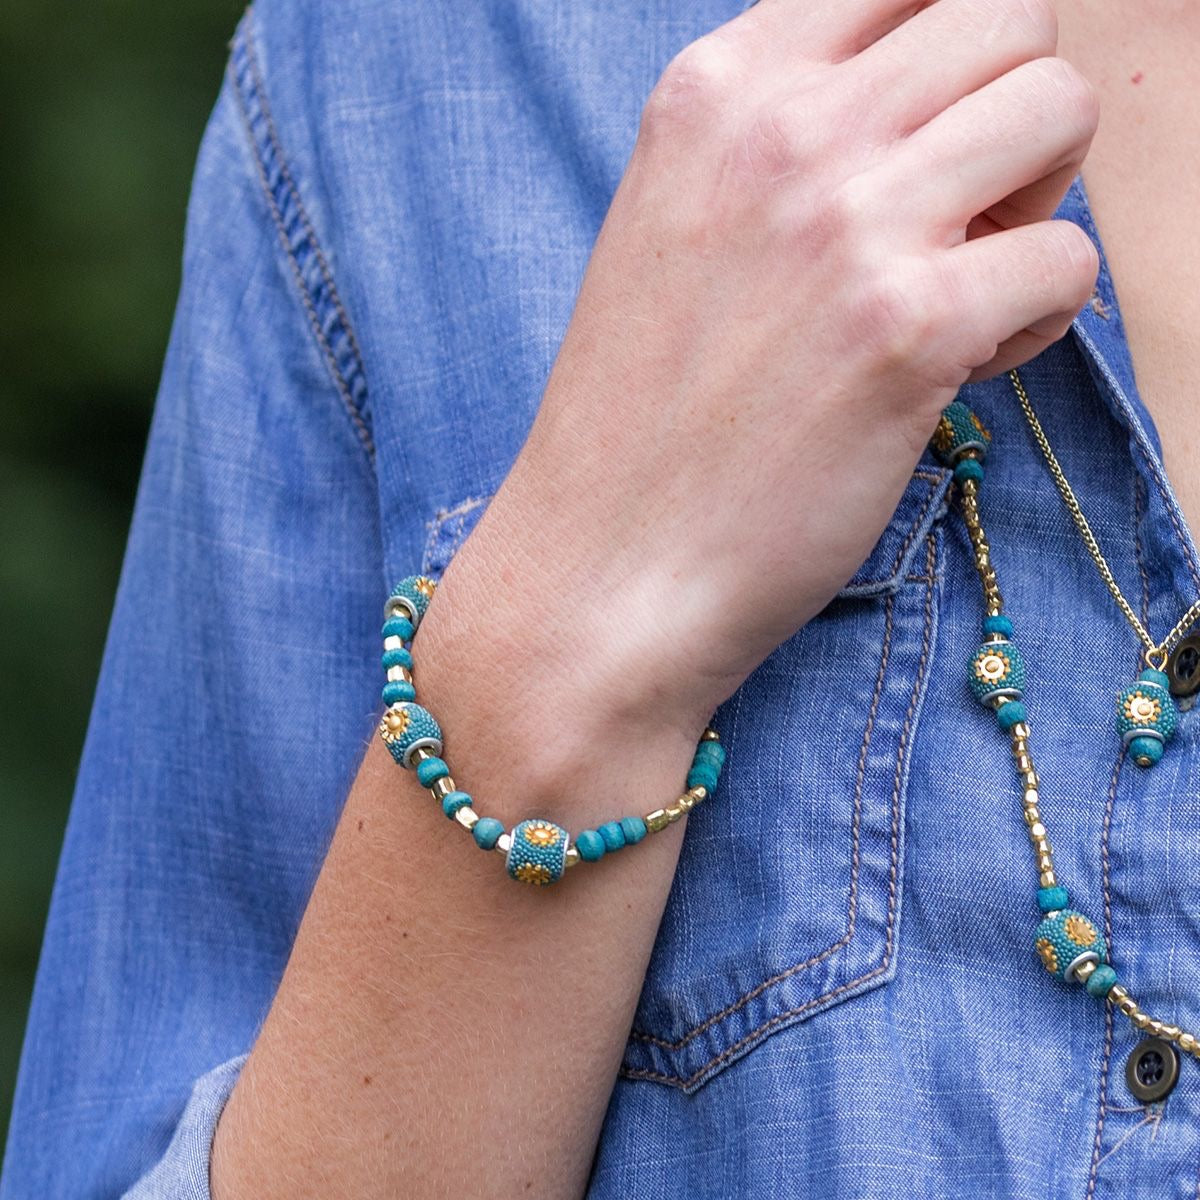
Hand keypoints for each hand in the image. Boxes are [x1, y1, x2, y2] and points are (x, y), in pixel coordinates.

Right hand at [430, 0, 1097, 745]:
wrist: (604, 568)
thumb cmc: (640, 420)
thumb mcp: (672, 228)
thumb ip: (777, 146)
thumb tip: (921, 113)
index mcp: (714, 91)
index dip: (943, 62)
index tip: (924, 149)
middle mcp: (783, 131)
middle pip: (1008, 16)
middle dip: (1009, 120)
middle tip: (956, 222)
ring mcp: (848, 224)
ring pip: (1058, 107)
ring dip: (1036, 203)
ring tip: (960, 289)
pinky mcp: (910, 330)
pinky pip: (1067, 262)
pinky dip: (1032, 319)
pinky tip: (957, 372)